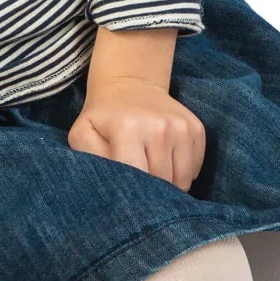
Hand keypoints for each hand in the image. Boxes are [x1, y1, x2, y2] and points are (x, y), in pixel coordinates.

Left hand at [69, 77, 206, 189]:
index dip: (131, 194)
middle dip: (150, 191)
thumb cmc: (103, 117)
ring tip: (150, 171)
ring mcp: (181, 127)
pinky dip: (182, 173)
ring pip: (181, 181)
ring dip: (168, 184)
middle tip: (137, 183)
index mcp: (128, 129)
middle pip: (161, 182)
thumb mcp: (83, 134)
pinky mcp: (196, 129)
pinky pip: (194, 170)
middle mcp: (159, 127)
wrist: (131, 84)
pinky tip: (165, 161)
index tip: (124, 196)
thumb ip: (90, 160)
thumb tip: (112, 186)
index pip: (137, 179)